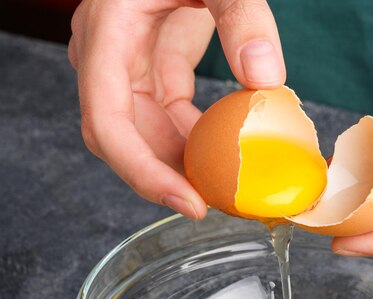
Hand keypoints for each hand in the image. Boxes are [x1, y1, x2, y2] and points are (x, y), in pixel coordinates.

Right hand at [68, 0, 284, 218]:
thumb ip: (243, 18)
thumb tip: (266, 79)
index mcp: (107, 34)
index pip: (108, 123)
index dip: (142, 172)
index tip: (189, 202)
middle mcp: (106, 56)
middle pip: (124, 139)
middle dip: (168, 178)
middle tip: (222, 207)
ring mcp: (126, 63)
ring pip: (145, 133)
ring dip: (184, 163)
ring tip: (231, 187)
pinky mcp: (151, 67)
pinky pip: (167, 116)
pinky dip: (196, 138)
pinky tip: (228, 152)